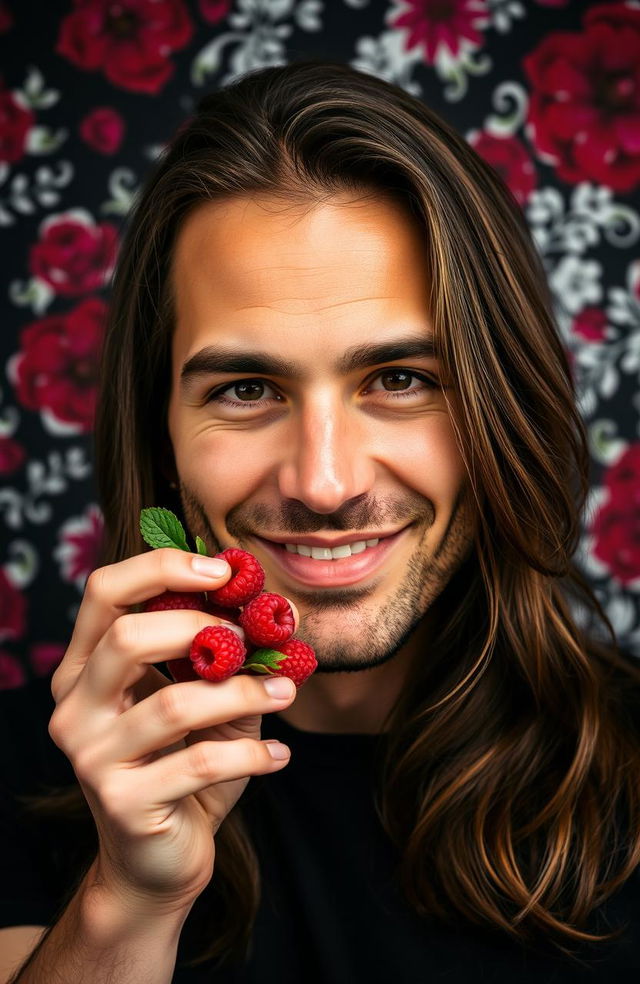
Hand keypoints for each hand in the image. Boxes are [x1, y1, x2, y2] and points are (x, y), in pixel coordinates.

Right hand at [48, 548, 296, 913]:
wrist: (159, 861)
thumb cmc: (182, 765)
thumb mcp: (206, 703)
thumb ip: (228, 660)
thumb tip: (278, 614)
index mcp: (85, 668)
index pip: (104, 592)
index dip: (162, 568)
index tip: (223, 571)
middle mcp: (75, 707)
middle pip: (126, 638)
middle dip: (200, 628)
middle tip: (253, 638)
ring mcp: (92, 757)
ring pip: (174, 704)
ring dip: (243, 691)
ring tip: (286, 691)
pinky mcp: (123, 803)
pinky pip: (199, 763)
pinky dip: (251, 754)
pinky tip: (279, 756)